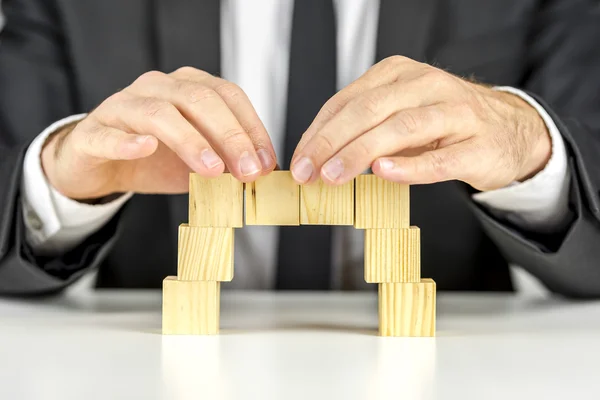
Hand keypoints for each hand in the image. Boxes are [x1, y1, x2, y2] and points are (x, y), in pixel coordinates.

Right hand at [42, 67, 275, 199]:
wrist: (100, 166)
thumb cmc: (154, 159)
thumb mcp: (197, 160)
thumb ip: (226, 160)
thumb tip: (261, 171)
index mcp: (187, 88)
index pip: (227, 95)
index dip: (251, 127)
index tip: (266, 162)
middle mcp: (157, 88)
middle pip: (198, 99)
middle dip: (229, 136)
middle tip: (248, 170)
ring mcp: (122, 106)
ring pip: (158, 113)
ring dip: (190, 140)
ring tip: (212, 169)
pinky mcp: (93, 132)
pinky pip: (109, 134)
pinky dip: (128, 142)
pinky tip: (145, 148)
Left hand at [290, 56, 550, 190]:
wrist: (511, 130)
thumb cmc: (446, 124)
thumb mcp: (401, 114)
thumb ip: (366, 130)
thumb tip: (319, 159)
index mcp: (400, 75)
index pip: (348, 100)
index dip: (319, 132)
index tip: (299, 160)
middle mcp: (426, 85)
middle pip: (369, 110)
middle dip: (331, 142)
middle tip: (307, 171)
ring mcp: (455, 112)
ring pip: (400, 128)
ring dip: (360, 152)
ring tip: (333, 175)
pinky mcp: (477, 145)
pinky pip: (440, 157)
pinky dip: (410, 166)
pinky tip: (383, 173)